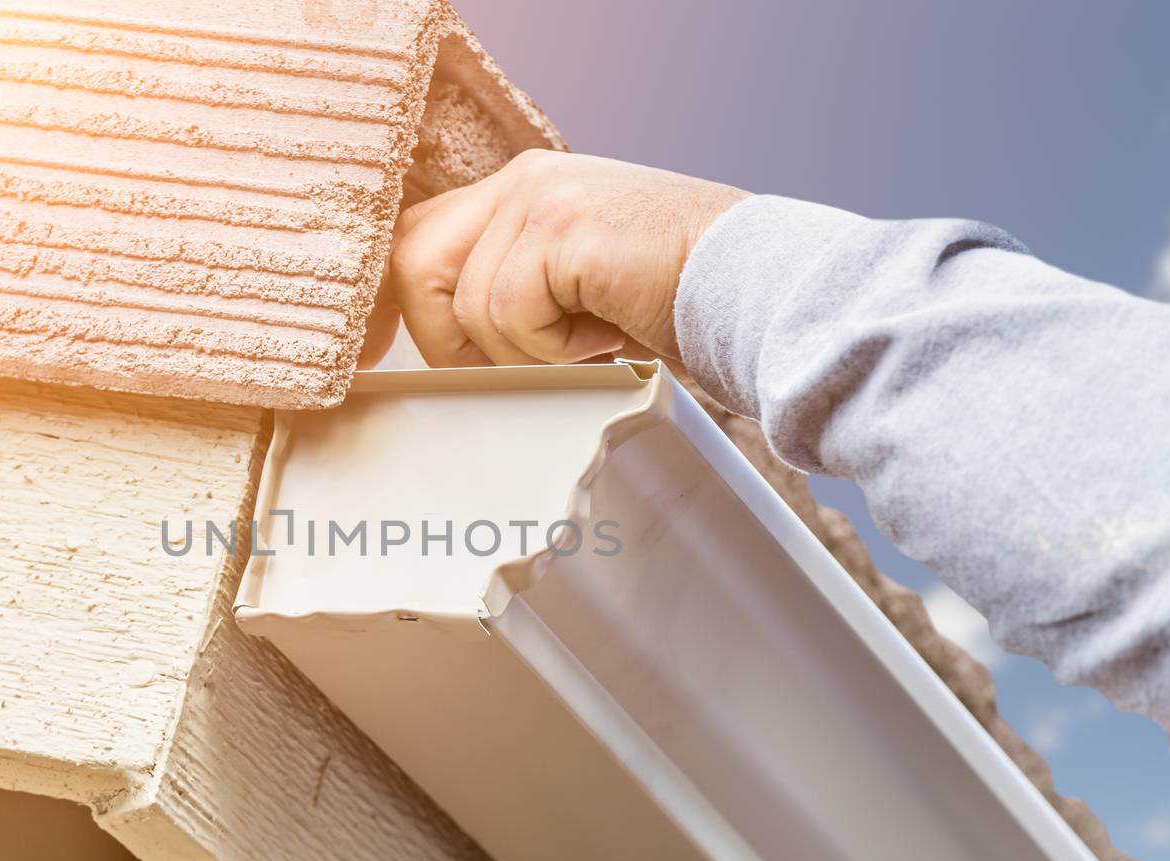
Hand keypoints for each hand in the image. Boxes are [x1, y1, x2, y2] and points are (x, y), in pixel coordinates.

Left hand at [386, 150, 746, 366]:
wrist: (756, 292)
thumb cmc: (675, 306)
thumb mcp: (574, 291)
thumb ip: (514, 293)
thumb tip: (445, 357)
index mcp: (522, 190)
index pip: (418, 241)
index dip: (413, 310)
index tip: (434, 365)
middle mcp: (524, 181)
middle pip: (413, 264)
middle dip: (448, 341)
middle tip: (518, 371)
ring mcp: (540, 198)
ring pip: (470, 307)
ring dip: (527, 353)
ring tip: (593, 342)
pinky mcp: (561, 228)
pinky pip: (509, 315)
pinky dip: (557, 349)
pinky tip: (609, 332)